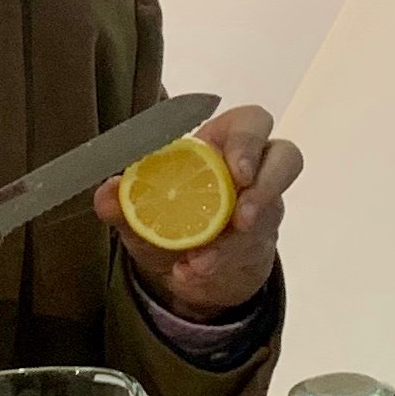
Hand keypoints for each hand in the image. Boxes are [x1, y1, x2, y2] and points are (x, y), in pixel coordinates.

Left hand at [98, 105, 300, 319]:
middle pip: (286, 158)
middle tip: (242, 216)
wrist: (186, 267)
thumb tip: (108, 192)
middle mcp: (253, 171)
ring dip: (236, 242)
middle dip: (267, 185)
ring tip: (203, 259)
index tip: (236, 171)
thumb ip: (121, 200)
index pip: (251, 123)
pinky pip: (252, 252)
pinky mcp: (262, 245)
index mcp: (221, 145)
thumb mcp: (139, 211)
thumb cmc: (167, 218)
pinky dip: (219, 265)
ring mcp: (264, 208)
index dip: (249, 141)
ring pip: (271, 214)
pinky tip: (189, 273)